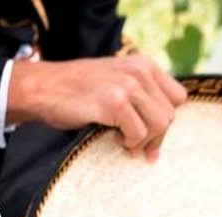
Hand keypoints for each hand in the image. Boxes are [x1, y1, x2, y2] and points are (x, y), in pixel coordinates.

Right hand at [7, 55, 186, 160]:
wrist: (43, 88)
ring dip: (141, 141)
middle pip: (170, 115)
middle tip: (134, 146)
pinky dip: (128, 143)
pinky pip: (138, 134)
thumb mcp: (114, 82)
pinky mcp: (115, 102)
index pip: (177, 98)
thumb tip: (158, 136)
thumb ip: (138, 96)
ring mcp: (128, 86)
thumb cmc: (76, 92)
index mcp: (143, 65)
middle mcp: (139, 71)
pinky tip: (111, 138)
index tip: (151, 137)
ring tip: (121, 141)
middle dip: (154, 137)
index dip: (166, 120)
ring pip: (159, 125)